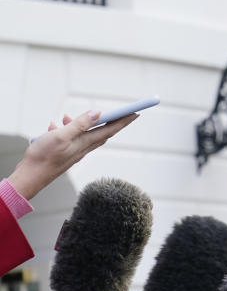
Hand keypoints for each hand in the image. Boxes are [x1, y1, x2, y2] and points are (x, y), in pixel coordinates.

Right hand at [6, 110, 138, 199]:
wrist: (27, 178)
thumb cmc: (42, 158)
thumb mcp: (61, 136)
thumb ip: (79, 125)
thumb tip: (98, 113)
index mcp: (84, 143)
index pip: (110, 129)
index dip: (123, 120)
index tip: (136, 113)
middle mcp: (82, 148)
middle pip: (101, 132)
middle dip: (109, 121)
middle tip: (119, 112)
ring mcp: (73, 151)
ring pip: (83, 134)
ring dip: (79, 123)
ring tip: (66, 117)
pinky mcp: (63, 154)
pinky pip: (68, 138)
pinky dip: (64, 130)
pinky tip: (52, 126)